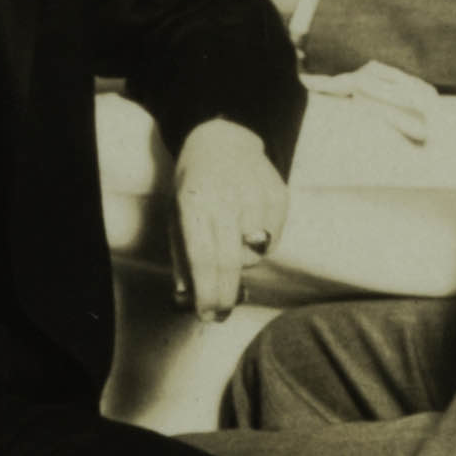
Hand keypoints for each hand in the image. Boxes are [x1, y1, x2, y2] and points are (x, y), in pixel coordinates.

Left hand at [168, 121, 289, 314]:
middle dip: (225, 295)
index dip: (207, 292)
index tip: (206, 314)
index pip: (203, 258)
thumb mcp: (177, 216)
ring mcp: (256, 195)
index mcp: (195, 202)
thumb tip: (185, 298)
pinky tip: (248, 225)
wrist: (223, 141)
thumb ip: (181, 257)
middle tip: (220, 312)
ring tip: (231, 240)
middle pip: (231, 262)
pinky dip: (261, 245)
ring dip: (242, 261)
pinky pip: (273, 240)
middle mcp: (227, 197)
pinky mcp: (279, 195)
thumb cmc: (195, 186)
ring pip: (255, 254)